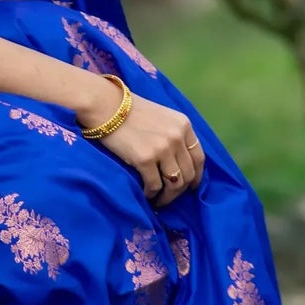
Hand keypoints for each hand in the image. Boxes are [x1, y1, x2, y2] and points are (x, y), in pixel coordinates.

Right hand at [92, 89, 205, 207]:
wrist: (105, 105)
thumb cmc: (129, 109)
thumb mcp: (161, 116)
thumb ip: (174, 134)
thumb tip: (179, 161)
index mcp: (183, 125)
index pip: (199, 158)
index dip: (196, 176)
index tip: (191, 186)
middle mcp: (177, 137)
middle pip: (188, 174)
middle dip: (180, 190)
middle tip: (169, 197)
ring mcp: (162, 148)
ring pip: (174, 184)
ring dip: (167, 197)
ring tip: (159, 200)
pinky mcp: (145, 159)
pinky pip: (154, 185)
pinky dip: (151, 194)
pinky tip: (145, 194)